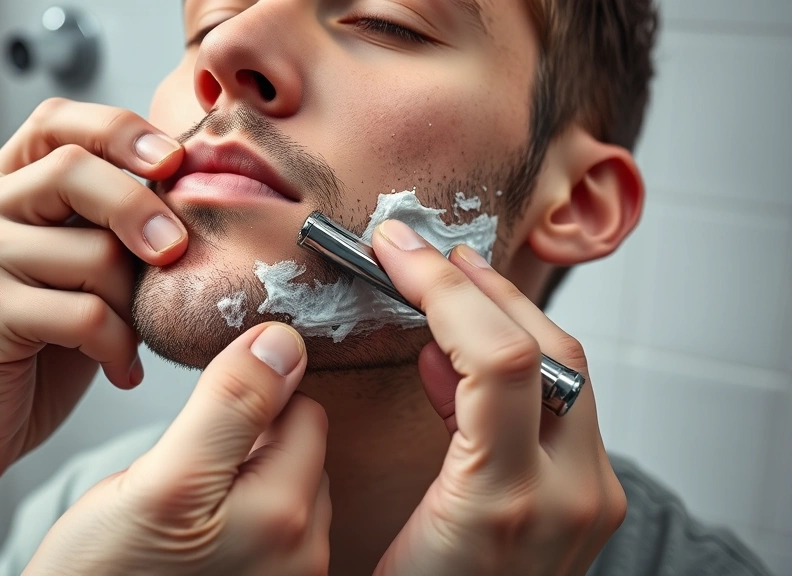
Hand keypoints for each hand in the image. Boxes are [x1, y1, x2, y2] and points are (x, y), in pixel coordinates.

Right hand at [0, 99, 188, 496]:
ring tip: (132, 338)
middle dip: (143, 210)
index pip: (60, 121)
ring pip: (94, 251)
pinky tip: (119, 369)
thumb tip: (190, 200)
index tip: (175, 162)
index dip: (123, 130)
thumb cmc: (25, 355)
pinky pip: (86, 313)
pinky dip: (118, 346)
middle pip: (77, 168)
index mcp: (3, 187)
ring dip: (133, 304)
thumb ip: (109, 233)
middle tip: (175, 253)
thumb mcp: (73, 278)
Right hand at [24, 323, 330, 575]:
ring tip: (187, 503)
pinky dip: (239, 513)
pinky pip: (271, 527)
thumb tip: (284, 342)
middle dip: (249, 442)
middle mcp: (302, 555)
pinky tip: (196, 533)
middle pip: (300, 450)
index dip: (251, 397)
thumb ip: (230, 406)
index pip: (304, 410)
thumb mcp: (163, 478)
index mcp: (287, 518)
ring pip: (284, 486)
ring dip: (244, 477)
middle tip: (185, 468)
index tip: (202, 419)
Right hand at [370, 220, 626, 575]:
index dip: (443, 289)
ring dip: (501, 312)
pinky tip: (463, 354)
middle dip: (480, 284)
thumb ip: (419, 440)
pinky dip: (514, 358)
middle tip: (420, 252)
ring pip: (563, 367)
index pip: (499, 359)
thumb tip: (429, 352)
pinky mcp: (588, 500)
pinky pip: (561, 403)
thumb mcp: (384, 541)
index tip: (396, 249)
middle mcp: (569, 496)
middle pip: (546, 348)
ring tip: (443, 281)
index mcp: (507, 505)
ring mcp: (588, 498)